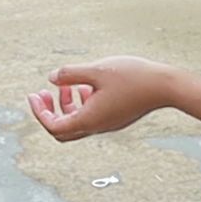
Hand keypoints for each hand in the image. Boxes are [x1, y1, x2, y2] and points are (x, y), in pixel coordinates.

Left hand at [27, 56, 180, 141]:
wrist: (166, 86)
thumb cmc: (133, 77)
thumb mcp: (96, 70)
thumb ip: (70, 74)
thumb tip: (51, 78)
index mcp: (89, 120)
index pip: (54, 127)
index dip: (39, 113)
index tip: (34, 95)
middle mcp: (97, 126)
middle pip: (63, 131)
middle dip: (48, 113)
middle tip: (42, 94)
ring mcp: (108, 124)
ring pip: (78, 122)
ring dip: (66, 106)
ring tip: (65, 84)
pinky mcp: (117, 117)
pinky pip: (91, 116)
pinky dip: (81, 104)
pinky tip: (85, 84)